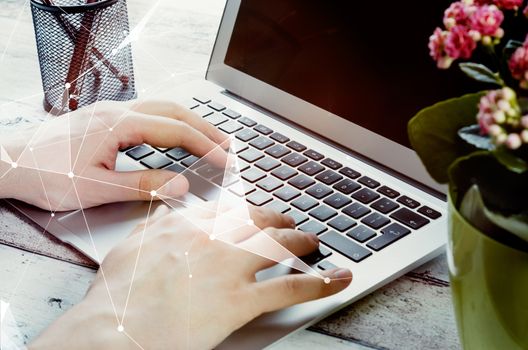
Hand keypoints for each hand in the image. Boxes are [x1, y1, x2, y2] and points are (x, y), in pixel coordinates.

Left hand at [0, 100, 227, 210]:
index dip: (205, 145)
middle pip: (173, 111)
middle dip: (204, 128)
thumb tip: (180, 185)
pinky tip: (172, 136)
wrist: (9, 163)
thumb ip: (143, 186)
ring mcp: (108, 112)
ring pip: (160, 108)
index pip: (175, 131)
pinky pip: (146, 113)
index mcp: (118, 125)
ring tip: (208, 138)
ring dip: (188, 122)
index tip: (226, 158)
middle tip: (228, 144)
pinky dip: (169, 123)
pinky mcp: (102, 118)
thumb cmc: (46, 176)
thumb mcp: (98, 188)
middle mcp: (116, 111)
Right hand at [29, 205, 351, 349]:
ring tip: (315, 244)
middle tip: (294, 227)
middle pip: (262, 222)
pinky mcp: (241, 299)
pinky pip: (292, 287)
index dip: (255, 214)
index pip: (232, 211)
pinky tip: (336, 279)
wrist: (114, 332)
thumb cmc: (117, 297)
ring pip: (281, 246)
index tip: (264, 217)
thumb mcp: (129, 248)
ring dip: (304, 243)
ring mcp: (229, 265)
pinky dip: (321, 282)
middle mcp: (213, 237)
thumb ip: (151, 226)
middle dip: (283, 223)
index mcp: (187, 224)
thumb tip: (162, 213)